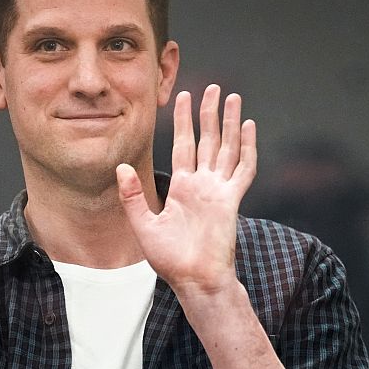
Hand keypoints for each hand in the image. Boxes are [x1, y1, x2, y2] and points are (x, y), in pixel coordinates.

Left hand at [116, 84, 256, 295]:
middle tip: (212, 87)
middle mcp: (202, 185)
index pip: (183, 145)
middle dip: (209, 113)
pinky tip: (247, 126)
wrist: (194, 281)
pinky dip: (247, 147)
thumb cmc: (171, 261)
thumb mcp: (143, 226)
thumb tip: (120, 168)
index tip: (182, 97)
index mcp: (182, 188)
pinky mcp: (231, 200)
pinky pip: (243, 169)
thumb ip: (133, 197)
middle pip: (208, 140)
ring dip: (229, 123)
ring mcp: (219, 191)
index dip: (182, 122)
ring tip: (232, 97)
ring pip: (227, 148)